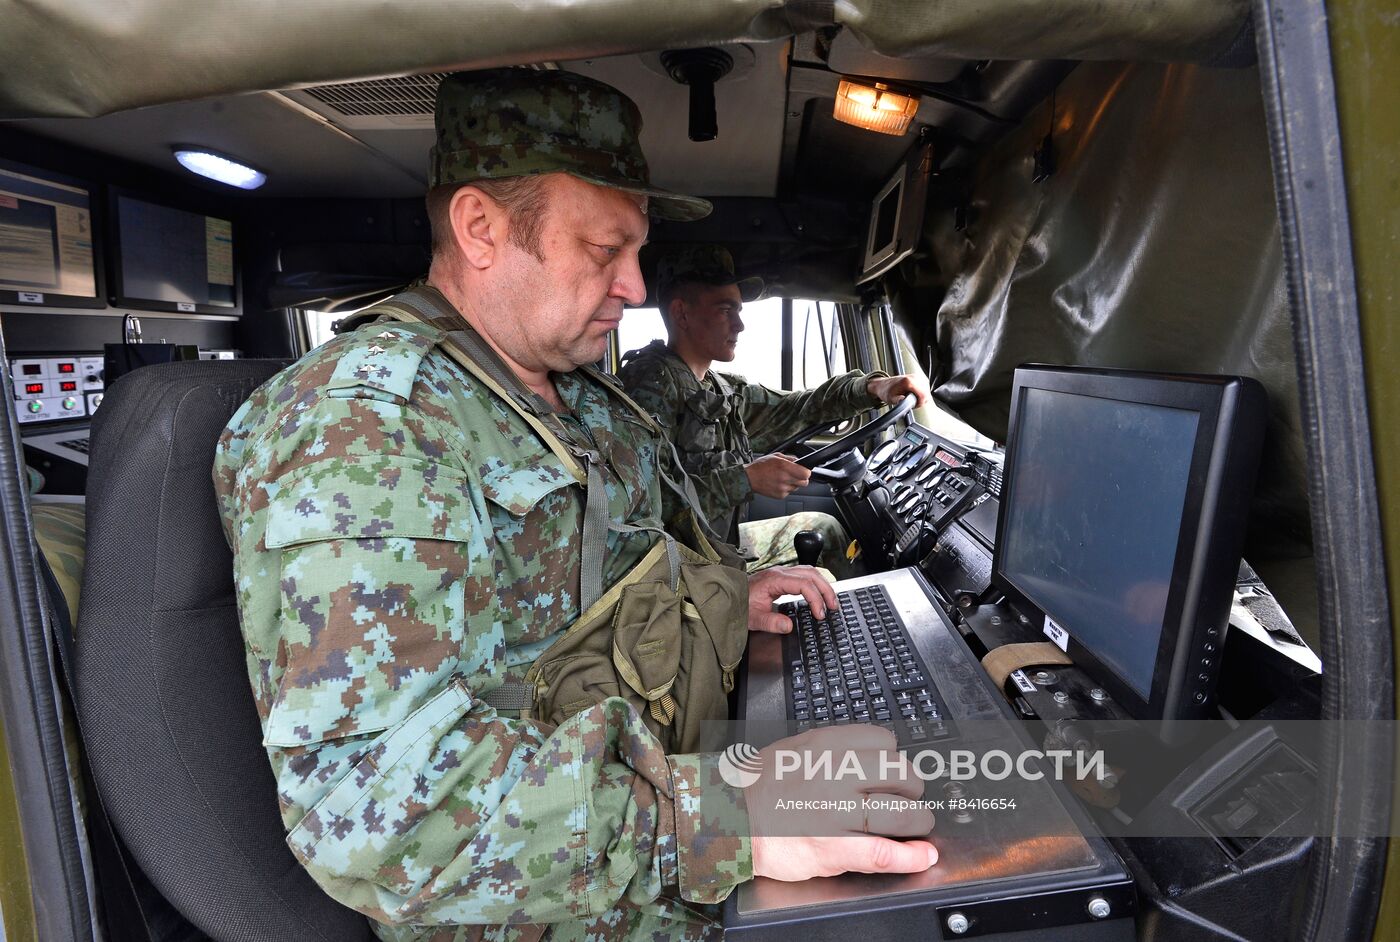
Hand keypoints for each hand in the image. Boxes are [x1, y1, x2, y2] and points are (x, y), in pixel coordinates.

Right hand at [746, 453, 810, 498]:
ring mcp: (782, 488)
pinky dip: (786, 488)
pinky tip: (778, 484)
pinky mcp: (780, 496)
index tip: (804, 471)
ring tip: (783, 479)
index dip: (806, 472)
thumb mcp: (775, 456)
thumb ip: (789, 458)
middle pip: (804, 482)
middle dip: (801, 478)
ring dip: (793, 483)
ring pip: (797, 488)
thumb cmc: (760, 467)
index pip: (806, 474)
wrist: (749, 478)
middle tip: (795, 475)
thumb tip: (799, 461)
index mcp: (784, 466)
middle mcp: (784, 478)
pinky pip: (789, 492)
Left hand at [747, 565, 836, 631]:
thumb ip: (770, 622)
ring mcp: (780, 573)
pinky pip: (803, 575)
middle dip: (826, 590)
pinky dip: (815, 583)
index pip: (804, 584)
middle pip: (811, 574)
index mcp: (774, 580)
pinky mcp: (781, 577)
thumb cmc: (738, 605)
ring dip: (822, 585)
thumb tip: (788, 626)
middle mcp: (779, 573)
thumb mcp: (752, 618)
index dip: (816, 599)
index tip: (820, 614)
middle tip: (833, 607)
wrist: (727, 596)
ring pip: (809, 571)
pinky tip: (818, 593)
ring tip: (830, 600)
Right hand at [748, 726, 938, 880]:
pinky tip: (922, 856)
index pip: (884, 740)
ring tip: (916, 824)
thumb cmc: (757, 787)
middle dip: (911, 787)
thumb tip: (867, 756)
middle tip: (907, 796)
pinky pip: (882, 852)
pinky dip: (909, 857)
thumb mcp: (795, 749)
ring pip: (901, 813)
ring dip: (917, 821)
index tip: (893, 768)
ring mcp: (836, 812)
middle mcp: (836, 774)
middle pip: (901, 774)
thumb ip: (831, 750)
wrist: (726, 818)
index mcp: (826, 745)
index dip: (893, 755)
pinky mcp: (833, 847)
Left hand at [867, 374, 929, 407]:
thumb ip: (898, 400)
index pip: (923, 395)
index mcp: (909, 381)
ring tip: (911, 399)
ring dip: (921, 398)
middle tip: (910, 403)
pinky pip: (925, 389)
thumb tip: (903, 400)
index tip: (913, 406)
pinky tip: (913, 395)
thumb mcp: (891, 398)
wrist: (884, 385)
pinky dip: (921, 394)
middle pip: (926, 394)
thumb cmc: (887, 391)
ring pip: (927, 392)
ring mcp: (918, 377)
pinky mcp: (919, 378)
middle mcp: (914, 377)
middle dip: (920, 401)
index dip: (919, 403)